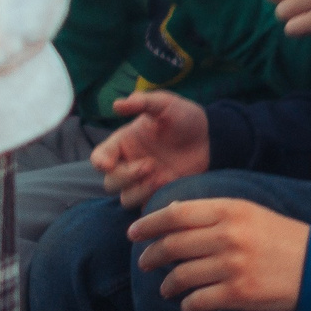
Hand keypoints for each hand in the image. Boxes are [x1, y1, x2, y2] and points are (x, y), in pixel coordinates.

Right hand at [91, 90, 211, 208]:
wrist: (211, 137)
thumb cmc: (184, 118)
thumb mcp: (165, 104)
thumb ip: (143, 102)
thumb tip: (117, 104)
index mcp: (123, 143)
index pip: (99, 158)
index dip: (100, 162)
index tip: (108, 164)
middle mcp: (129, 165)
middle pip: (110, 182)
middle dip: (126, 176)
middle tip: (150, 164)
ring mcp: (144, 182)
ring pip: (126, 198)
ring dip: (140, 190)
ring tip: (161, 177)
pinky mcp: (159, 194)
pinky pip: (147, 207)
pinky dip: (154, 201)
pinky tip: (169, 186)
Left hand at [128, 197, 308, 310]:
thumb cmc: (282, 238)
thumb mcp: (250, 213)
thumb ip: (213, 212)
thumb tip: (172, 211)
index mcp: (230, 210)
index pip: (176, 214)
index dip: (149, 224)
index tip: (134, 232)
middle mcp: (229, 235)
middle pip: (173, 245)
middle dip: (151, 255)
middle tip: (145, 262)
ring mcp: (233, 266)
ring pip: (181, 275)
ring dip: (168, 284)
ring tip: (167, 287)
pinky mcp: (239, 294)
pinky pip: (198, 301)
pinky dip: (187, 304)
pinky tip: (188, 304)